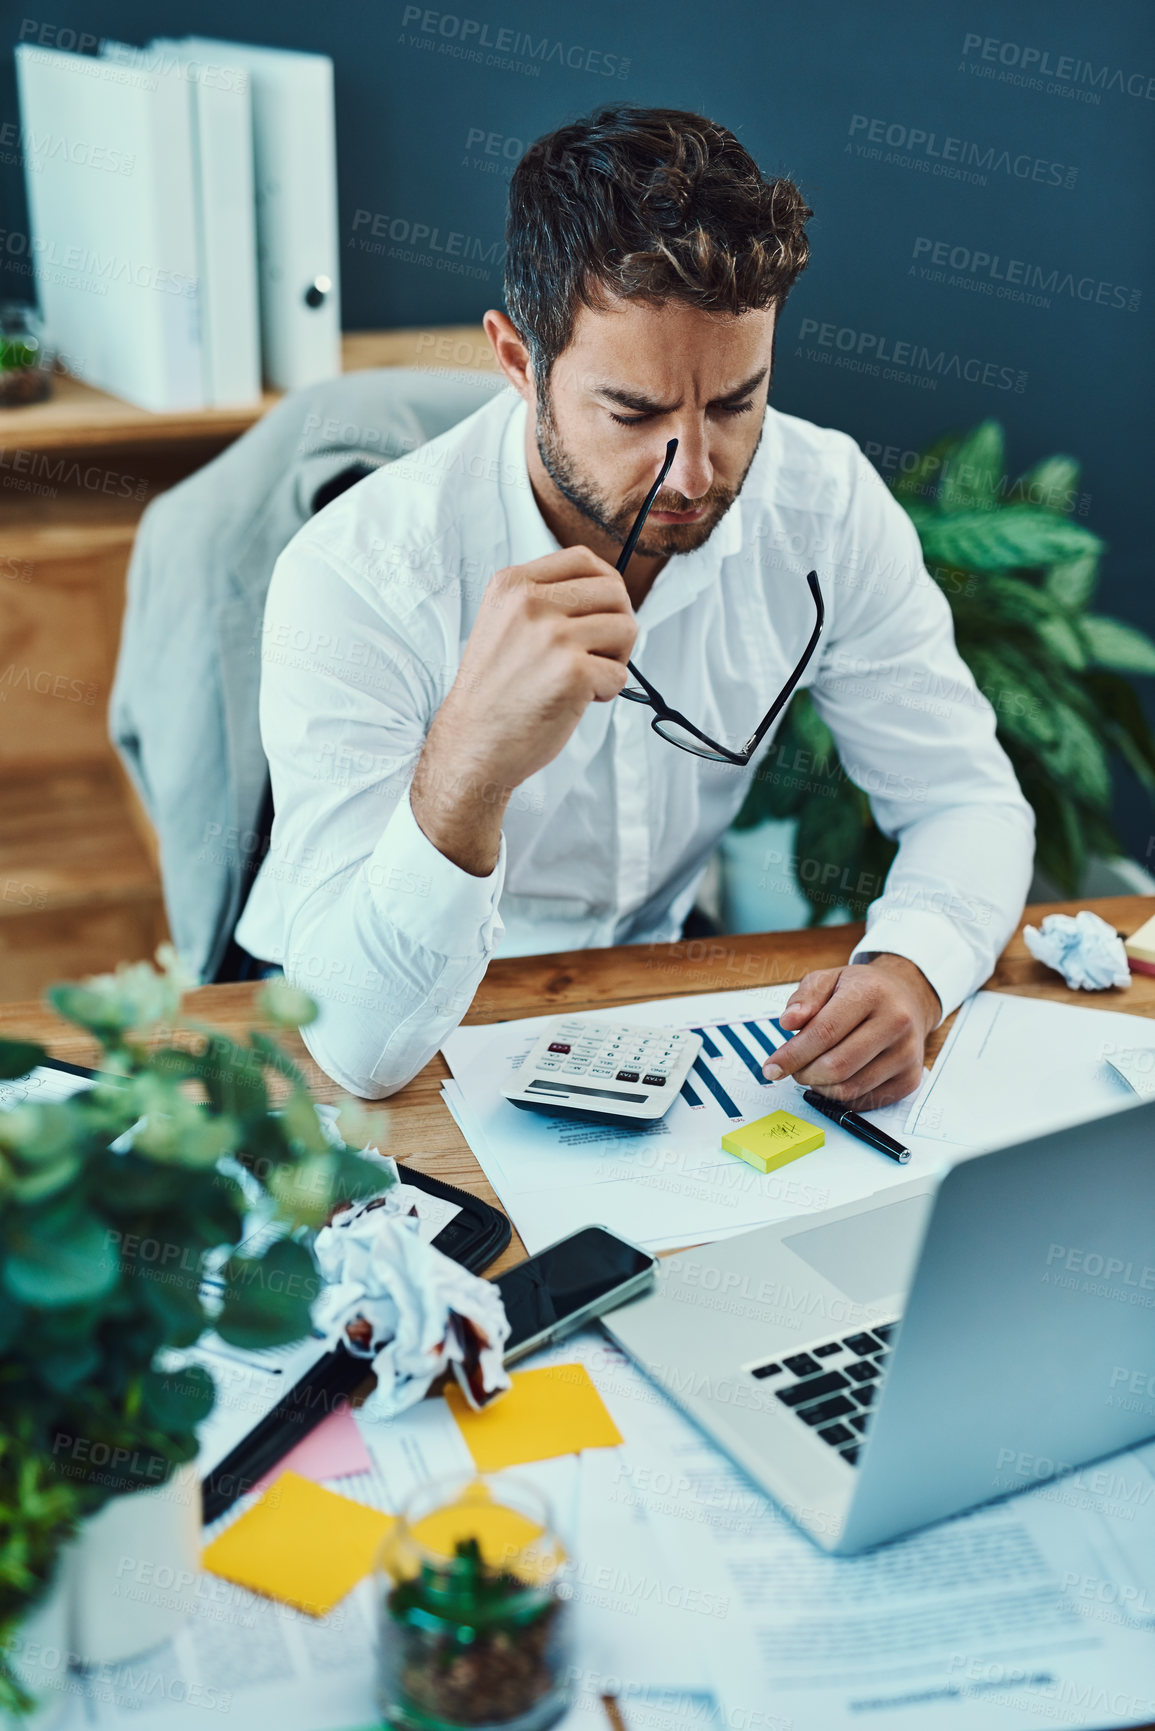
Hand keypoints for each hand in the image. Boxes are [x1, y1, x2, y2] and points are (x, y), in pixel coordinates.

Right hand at [411, 548, 635, 873]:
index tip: (601, 612)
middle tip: (597, 653)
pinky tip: (579, 700)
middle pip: (614, 591)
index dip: (606, 585)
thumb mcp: (505, 622)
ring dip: (616, 658)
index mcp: (512, 584)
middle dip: (617, 624)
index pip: (584, 558)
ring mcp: (552, 636)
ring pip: (626, 628)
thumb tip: (610, 591)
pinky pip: (621, 673)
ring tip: (586, 677)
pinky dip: (608, 691)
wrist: (472, 744)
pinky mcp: (572, 672)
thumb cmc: (495, 692)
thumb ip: (547, 600)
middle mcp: (530, 603)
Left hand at [761, 954, 940, 1109]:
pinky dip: (840, 1095)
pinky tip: (835, 1077)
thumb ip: (804, 998)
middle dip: (804, 1073)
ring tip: (813, 1069)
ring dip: (820, 1086)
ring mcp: (906, 1054)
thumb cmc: (863, 990)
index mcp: (871, 993)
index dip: (792, 1054)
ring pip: (849, 1088)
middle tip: (793, 1068)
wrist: (908, 999)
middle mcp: (896, 1023)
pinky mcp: (910, 1079)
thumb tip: (788, 1022)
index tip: (771, 1067)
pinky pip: (864, 1100)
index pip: (824, 1032)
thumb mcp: (829, 979)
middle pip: (836, 1066)